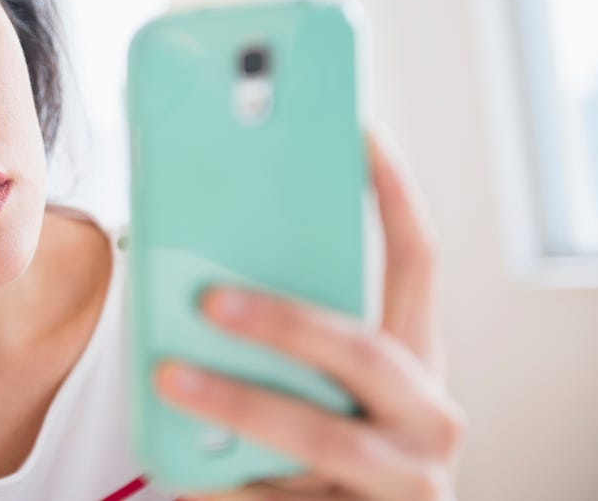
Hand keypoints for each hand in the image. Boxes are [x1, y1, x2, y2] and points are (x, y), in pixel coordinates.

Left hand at [154, 132, 466, 499]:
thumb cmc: (329, 444)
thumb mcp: (327, 388)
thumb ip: (287, 341)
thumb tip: (196, 282)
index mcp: (417, 363)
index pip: (418, 264)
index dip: (393, 196)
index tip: (358, 131)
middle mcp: (427, 416)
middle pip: (365, 350)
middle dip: (286, 320)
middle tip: (209, 299)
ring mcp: (404, 479)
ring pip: (322, 438)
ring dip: (239, 403)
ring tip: (170, 378)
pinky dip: (225, 488)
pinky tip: (182, 472)